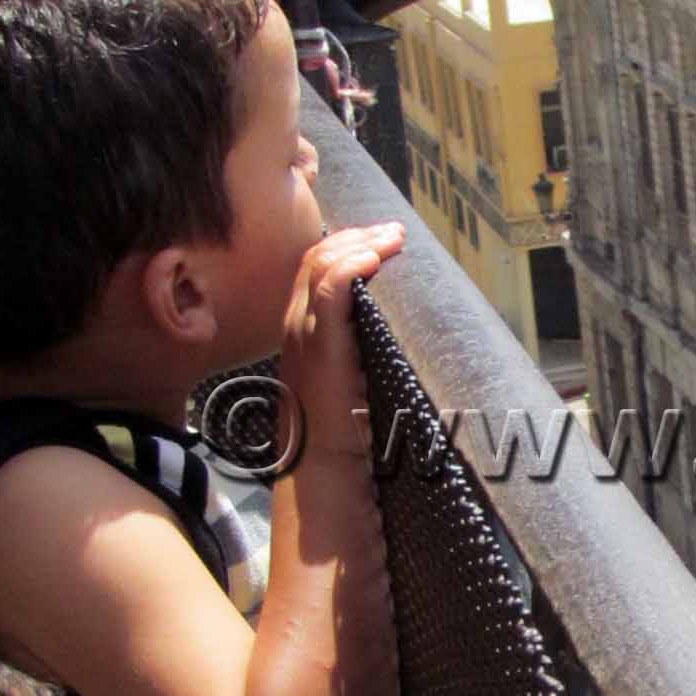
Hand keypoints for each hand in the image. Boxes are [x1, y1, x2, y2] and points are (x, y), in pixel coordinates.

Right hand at [278, 221, 405, 457]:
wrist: (323, 464)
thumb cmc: (344, 429)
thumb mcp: (351, 377)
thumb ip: (362, 351)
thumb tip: (400, 336)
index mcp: (302, 328)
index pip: (316, 267)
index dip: (349, 245)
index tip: (383, 239)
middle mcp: (296, 323)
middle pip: (318, 256)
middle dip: (359, 236)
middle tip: (394, 231)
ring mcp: (303, 332)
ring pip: (321, 264)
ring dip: (361, 243)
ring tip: (393, 237)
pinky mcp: (319, 344)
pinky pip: (328, 289)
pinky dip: (351, 266)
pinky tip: (375, 258)